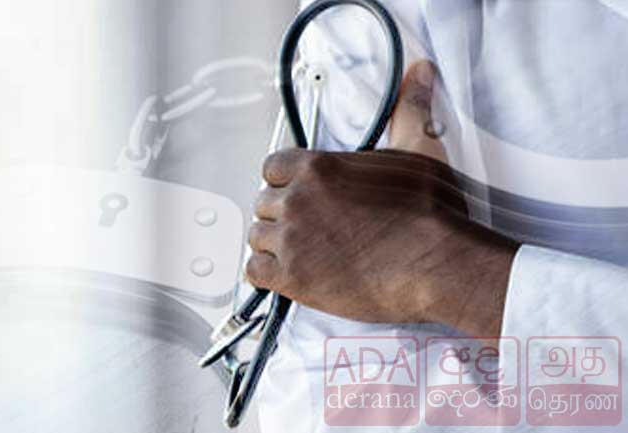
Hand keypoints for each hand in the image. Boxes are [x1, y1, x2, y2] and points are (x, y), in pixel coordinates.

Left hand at [246, 60, 517, 336]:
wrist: (437, 263)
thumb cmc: (428, 214)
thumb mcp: (418, 151)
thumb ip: (408, 111)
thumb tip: (419, 73)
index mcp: (318, 168)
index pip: (273, 167)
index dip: (286, 183)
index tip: (300, 195)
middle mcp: (298, 200)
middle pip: (264, 203)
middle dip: (283, 215)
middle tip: (310, 229)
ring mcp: (292, 239)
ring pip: (258, 237)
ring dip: (275, 245)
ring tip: (305, 254)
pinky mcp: (293, 278)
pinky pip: (255, 273)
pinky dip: (268, 275)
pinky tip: (291, 275)